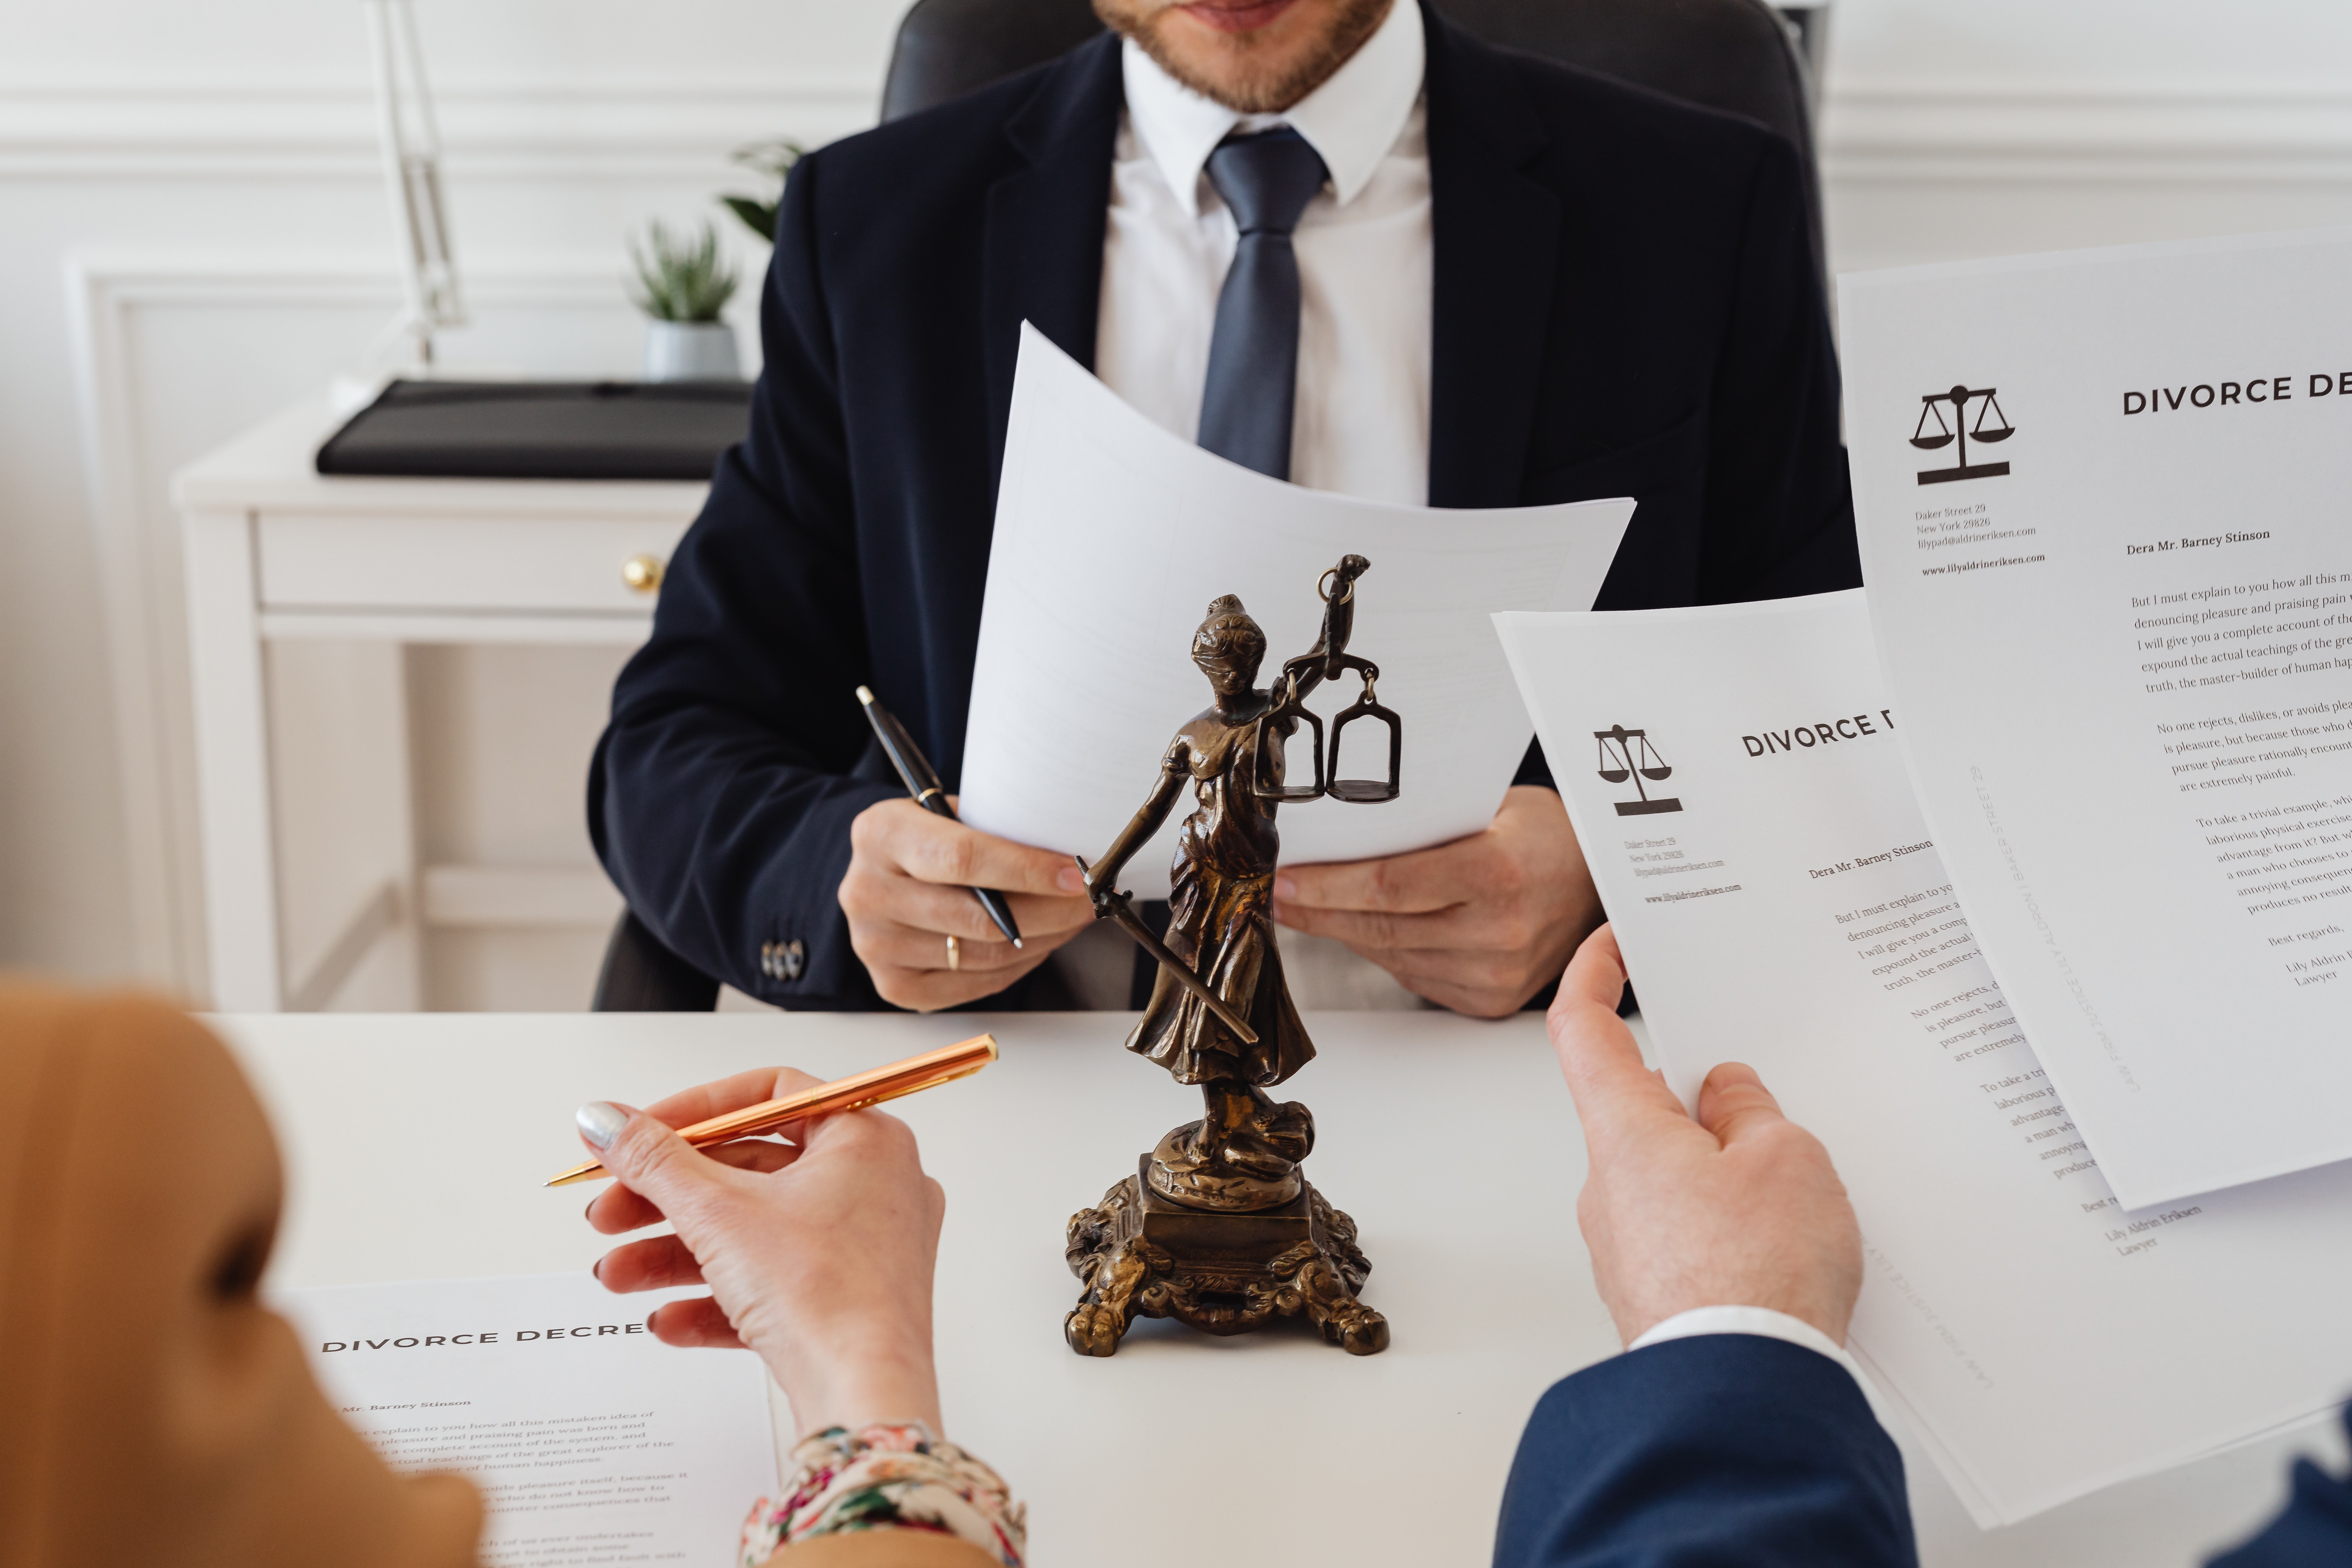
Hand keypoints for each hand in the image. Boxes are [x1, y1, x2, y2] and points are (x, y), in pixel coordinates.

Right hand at [578, 1068, 946, 1435]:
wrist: (865, 1397)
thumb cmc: (825, 1294)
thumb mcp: (718, 1213)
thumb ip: (653, 1160)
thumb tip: (604, 1119)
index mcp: (865, 1139)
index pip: (768, 1096)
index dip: (692, 1112)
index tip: (637, 1135)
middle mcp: (876, 1186)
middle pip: (750, 1170)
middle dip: (667, 1197)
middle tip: (609, 1211)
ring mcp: (866, 1248)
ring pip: (754, 1234)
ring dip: (676, 1252)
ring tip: (615, 1274)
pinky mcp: (849, 1304)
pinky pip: (774, 1286)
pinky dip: (717, 1297)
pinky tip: (666, 1319)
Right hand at [840, 798, 1092, 1009]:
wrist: (884, 872)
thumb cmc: (930, 838)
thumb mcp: (953, 814)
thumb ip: (997, 831)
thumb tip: (1072, 859)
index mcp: (880, 834)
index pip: (963, 858)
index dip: (1027, 869)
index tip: (1076, 875)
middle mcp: (867, 892)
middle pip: (979, 917)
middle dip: (1050, 910)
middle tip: (1090, 900)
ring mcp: (875, 945)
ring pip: (984, 955)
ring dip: (1042, 939)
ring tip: (1069, 918)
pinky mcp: (894, 985)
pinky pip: (976, 983)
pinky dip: (1018, 965)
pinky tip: (1037, 942)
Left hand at [1270, 785, 1600, 1016]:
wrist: (1600, 885)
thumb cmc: (1542, 836)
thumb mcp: (1488, 810)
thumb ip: (1421, 828)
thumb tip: (1338, 839)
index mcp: (1499, 874)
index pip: (1389, 885)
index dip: (1327, 885)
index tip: (1283, 877)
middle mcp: (1499, 932)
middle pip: (1379, 925)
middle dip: (1317, 910)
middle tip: (1276, 893)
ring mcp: (1495, 974)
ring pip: (1389, 955)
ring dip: (1341, 931)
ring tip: (1306, 907)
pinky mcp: (1488, 1000)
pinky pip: (1413, 974)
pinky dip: (1380, 950)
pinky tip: (1359, 928)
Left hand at [1548, 925, 1861, 1346]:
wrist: (1744, 1397)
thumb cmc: (1757, 1277)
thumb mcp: (1785, 1159)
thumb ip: (1752, 1112)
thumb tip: (1728, 1097)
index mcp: (1624, 1133)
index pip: (1584, 1030)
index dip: (1593, 976)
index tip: (1611, 944)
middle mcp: (1607, 1186)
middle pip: (1644, 1109)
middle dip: (1706, 1099)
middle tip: (1769, 1106)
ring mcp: (1626, 1244)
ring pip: (1673, 1173)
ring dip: (1727, 1167)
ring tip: (1795, 1192)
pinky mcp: (1654, 1290)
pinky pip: (1689, 1229)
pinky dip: (1731, 1221)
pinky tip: (1783, 1243)